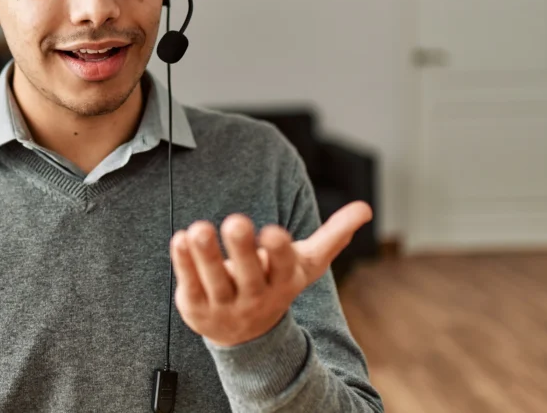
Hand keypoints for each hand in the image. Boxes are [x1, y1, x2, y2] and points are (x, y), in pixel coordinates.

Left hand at [170, 201, 372, 347]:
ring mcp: (224, 303)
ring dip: (206, 254)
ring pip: (214, 280)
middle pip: (248, 273)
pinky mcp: (196, 306)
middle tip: (235, 220)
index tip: (273, 232)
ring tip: (199, 228)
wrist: (247, 337)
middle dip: (242, 248)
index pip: (282, 267)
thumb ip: (334, 235)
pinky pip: (189, 284)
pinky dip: (183, 263)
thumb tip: (366, 208)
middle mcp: (255, 295)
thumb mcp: (306, 264)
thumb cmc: (275, 284)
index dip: (279, 251)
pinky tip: (179, 238)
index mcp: (282, 281)